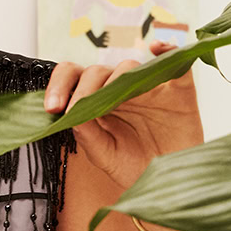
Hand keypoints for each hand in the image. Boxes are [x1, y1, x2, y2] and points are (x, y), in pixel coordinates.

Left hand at [43, 40, 203, 190]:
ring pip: (129, 67)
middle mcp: (119, 89)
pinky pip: (174, 60)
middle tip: (74, 109)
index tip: (52, 107)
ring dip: (116, 79)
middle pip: (96, 72)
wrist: (170, 181)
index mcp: (96, 103)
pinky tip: (157, 49)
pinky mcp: (178, 88)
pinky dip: (167, 50)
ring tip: (111, 100)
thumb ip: (88, 136)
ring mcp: (148, 86)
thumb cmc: (135, 167)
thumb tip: (71, 116)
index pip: (72, 79)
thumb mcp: (105, 156)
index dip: (59, 86)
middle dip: (82, 89)